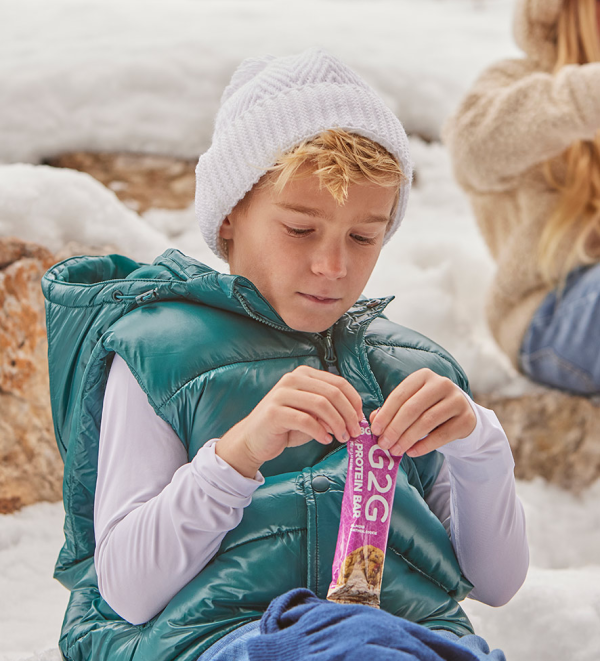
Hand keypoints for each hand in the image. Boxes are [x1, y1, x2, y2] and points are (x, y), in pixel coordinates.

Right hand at [216, 366, 363, 477]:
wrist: (253, 439)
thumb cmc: (286, 427)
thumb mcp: (311, 415)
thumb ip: (330, 411)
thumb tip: (354, 418)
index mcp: (303, 374)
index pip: (338, 382)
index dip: (354, 401)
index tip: (360, 418)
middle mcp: (292, 379)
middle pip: (332, 392)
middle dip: (348, 414)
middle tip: (355, 432)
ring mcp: (281, 394)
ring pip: (321, 405)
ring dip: (337, 423)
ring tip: (342, 438)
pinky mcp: (274, 412)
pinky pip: (306, 420)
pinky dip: (320, 431)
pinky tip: (325, 440)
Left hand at [369, 368, 475, 457]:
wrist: (461, 414)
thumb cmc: (429, 408)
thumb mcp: (411, 404)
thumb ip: (392, 410)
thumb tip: (374, 420)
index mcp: (423, 376)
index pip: (400, 394)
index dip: (386, 413)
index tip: (375, 430)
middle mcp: (441, 384)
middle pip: (412, 408)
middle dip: (395, 428)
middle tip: (383, 444)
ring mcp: (457, 400)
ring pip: (426, 421)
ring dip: (407, 438)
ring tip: (395, 450)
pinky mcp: (466, 418)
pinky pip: (442, 435)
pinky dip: (424, 445)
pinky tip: (412, 452)